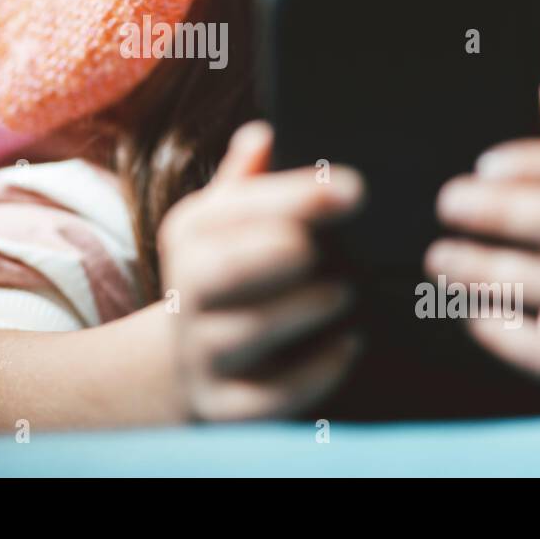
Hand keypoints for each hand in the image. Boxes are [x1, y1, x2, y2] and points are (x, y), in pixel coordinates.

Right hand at [158, 121, 364, 421]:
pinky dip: (314, 372)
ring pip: (245, 334)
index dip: (296, 197)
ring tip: (345, 293)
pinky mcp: (224, 406)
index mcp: (191, 234)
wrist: (184, 362)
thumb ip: (248, 179)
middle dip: (275, 254)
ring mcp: (202, 353)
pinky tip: (351, 345)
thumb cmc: (227, 273)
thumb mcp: (226, 221)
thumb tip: (265, 132)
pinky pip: (267, 397)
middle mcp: (187, 292)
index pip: (235, 209)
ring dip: (301, 311)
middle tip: (324, 248)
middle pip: (222, 272)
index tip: (354, 189)